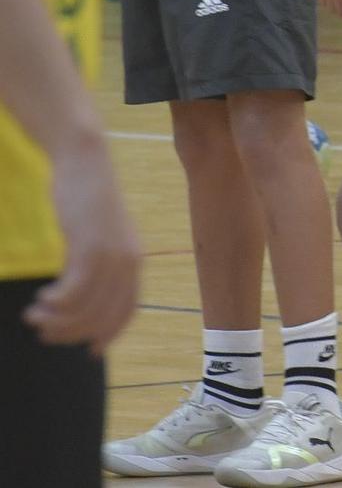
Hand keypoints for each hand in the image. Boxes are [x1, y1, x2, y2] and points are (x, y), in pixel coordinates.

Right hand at [24, 139, 139, 354]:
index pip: (127, 311)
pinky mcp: (90, 246)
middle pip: (102, 316)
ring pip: (85, 308)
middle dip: (72, 332)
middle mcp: (129, 262)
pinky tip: (41, 299)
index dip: (109, 333)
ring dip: (56, 320)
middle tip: (44, 332)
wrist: (85, 164)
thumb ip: (95, 265)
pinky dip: (56, 303)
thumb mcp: (95, 238)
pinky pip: (74, 291)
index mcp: (134, 262)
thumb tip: (79, 297)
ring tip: (34, 316)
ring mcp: (111, 255)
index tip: (90, 350)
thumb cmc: (85, 202)